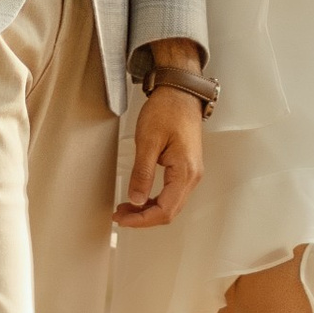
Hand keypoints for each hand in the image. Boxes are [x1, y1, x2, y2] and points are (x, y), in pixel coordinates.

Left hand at [115, 81, 204, 227]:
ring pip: (171, 204)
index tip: (123, 219)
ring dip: (149, 210)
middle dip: (143, 217)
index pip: (165, 210)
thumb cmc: (167, 110)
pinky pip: (172, 193)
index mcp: (185, 171)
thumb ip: (142, 174)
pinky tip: (141, 197)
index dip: (142, 219)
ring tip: (127, 207)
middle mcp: (192, 175)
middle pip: (169, 211)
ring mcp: (191, 172)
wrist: (179, 93)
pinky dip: (155, 200)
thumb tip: (136, 200)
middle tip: (121, 215)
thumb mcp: (148, 141)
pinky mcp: (186, 167)